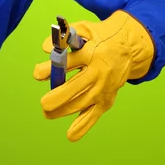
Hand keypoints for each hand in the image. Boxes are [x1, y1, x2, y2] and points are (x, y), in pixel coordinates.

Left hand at [33, 10, 153, 141]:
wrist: (128, 48)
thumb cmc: (100, 37)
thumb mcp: (84, 28)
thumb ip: (64, 36)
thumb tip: (45, 48)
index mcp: (91, 52)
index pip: (69, 62)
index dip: (51, 68)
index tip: (37, 74)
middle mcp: (98, 72)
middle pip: (75, 88)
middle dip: (57, 97)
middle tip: (44, 103)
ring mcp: (103, 88)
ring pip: (81, 104)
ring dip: (62, 111)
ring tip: (47, 112)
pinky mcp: (107, 100)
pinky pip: (94, 116)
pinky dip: (83, 127)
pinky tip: (71, 135)